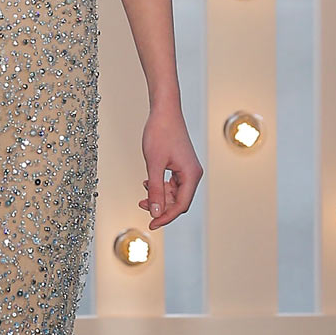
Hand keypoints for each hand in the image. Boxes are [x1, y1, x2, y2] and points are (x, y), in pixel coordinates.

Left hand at [138, 97, 201, 228]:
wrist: (164, 111)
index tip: (151, 224)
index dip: (166, 217)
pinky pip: (172, 183)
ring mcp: (188, 169)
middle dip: (161, 206)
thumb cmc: (160, 133)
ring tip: (142, 196)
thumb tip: (155, 211)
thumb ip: (155, 189)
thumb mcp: (154, 163)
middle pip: (179, 201)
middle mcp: (193, 173)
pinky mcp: (181, 165)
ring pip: (174, 193)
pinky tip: (146, 184)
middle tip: (142, 206)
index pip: (181, 205)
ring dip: (159, 196)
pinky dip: (160, 186)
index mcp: (191, 175)